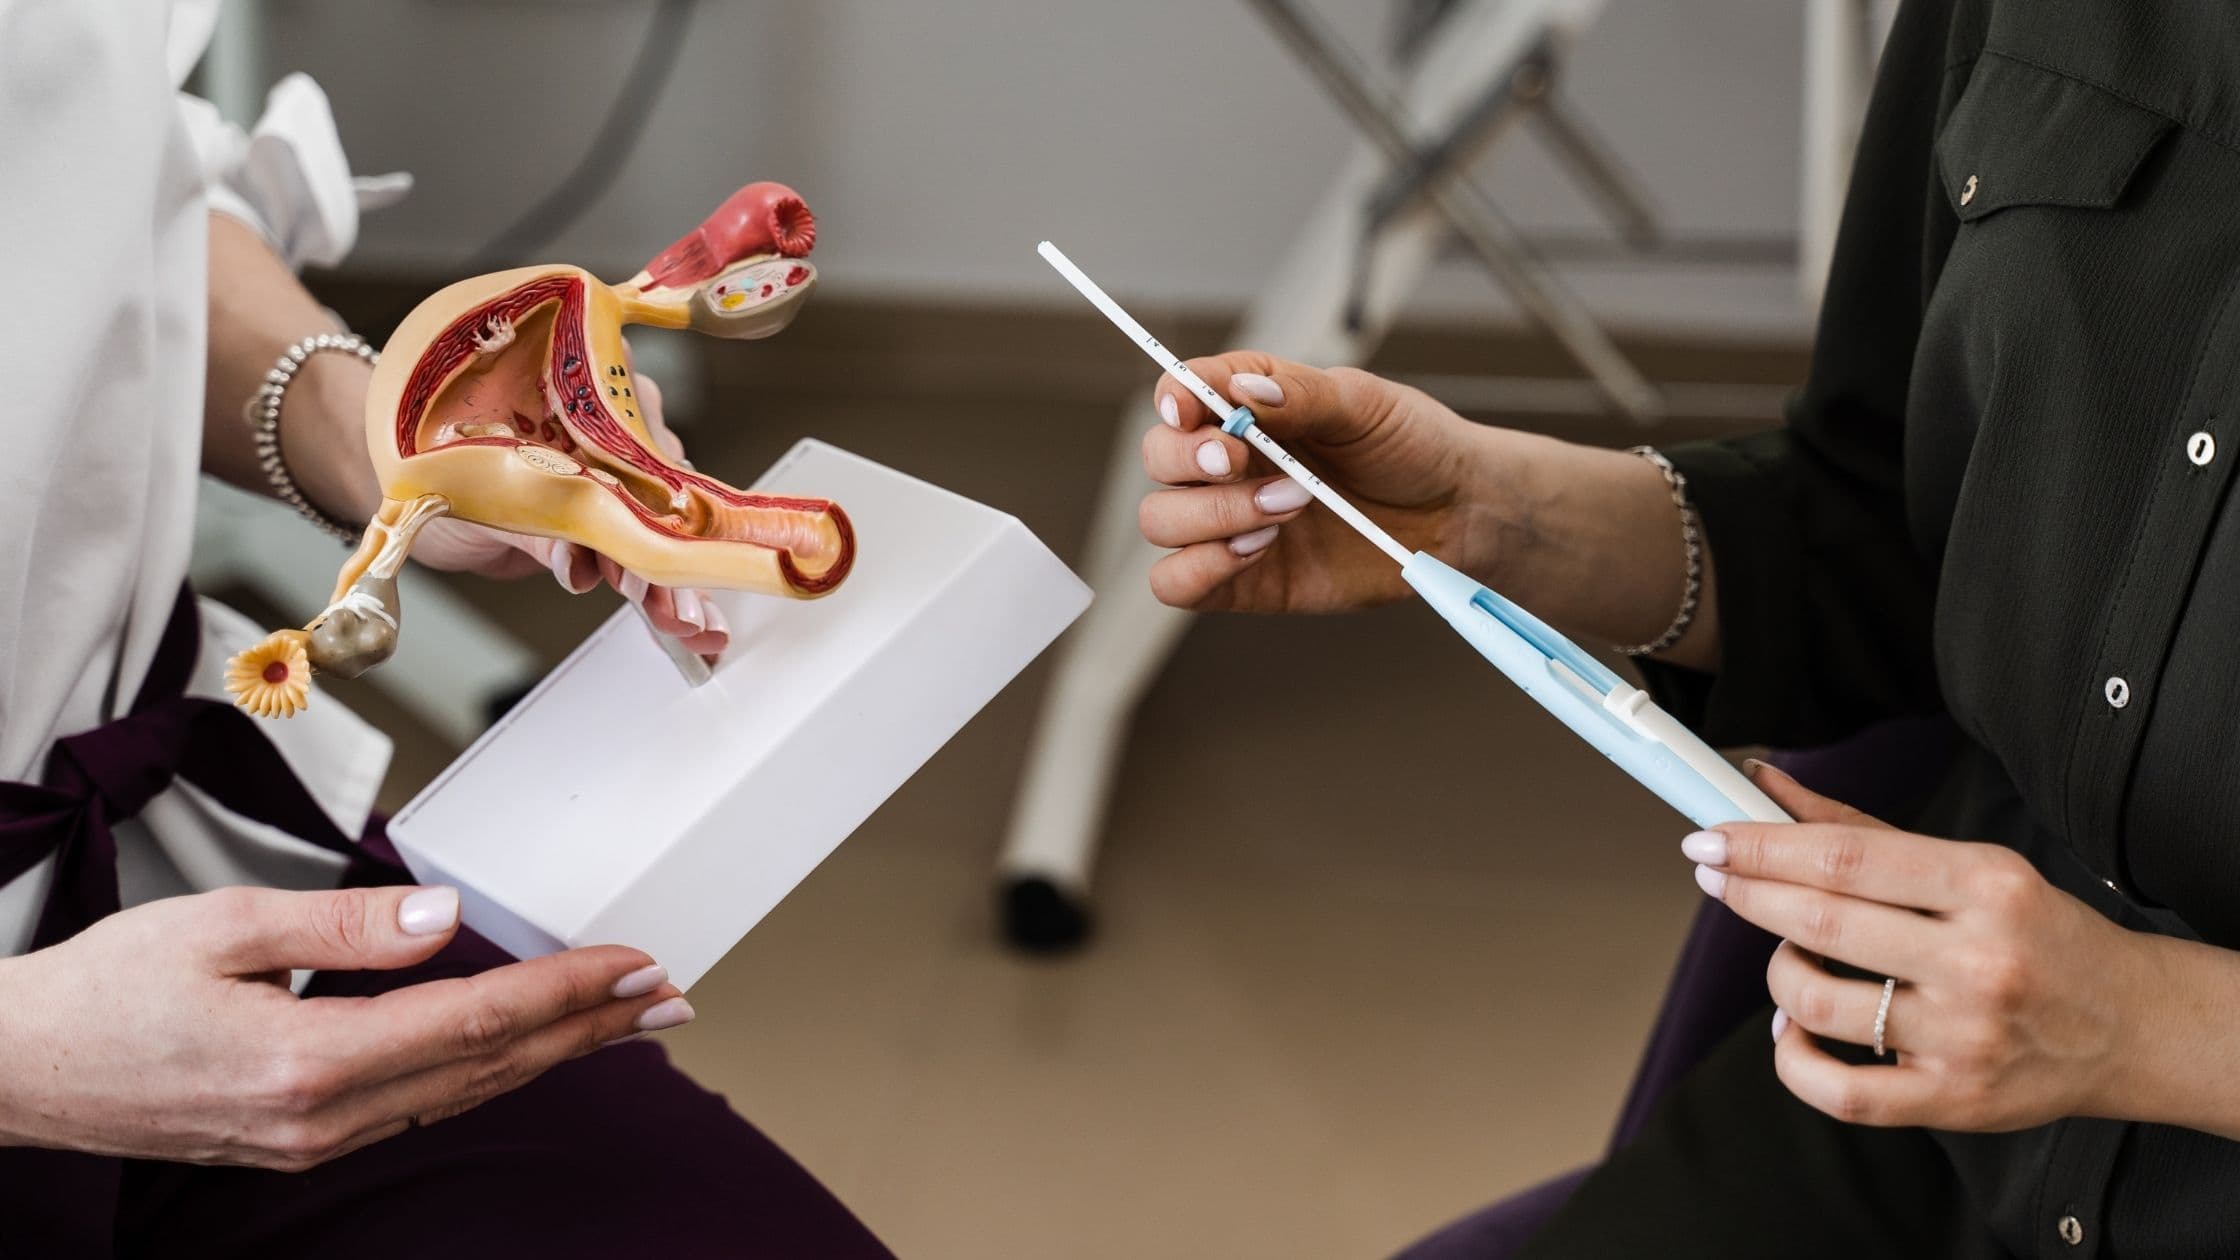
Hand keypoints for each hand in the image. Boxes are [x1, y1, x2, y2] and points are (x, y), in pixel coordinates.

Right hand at [0, 884, 691, 1169]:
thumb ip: (340, 928)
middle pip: (492, 1067)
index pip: (473, 1022)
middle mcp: (323, 1116)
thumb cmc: (104, 991)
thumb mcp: (217, 928)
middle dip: (594, 1028)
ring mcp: (316, 1140)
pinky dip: (496, 1070)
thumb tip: (443, 917)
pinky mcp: (305, 1140)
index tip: (635, 964)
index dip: (565, 992)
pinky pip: (426, 1102)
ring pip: (468, 1091)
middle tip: (674, 996)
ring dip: (559, 1051)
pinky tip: (534, 1047)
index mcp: (304, 1061)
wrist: (21, 1074)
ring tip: (631, 1020)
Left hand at [288, 356, 725, 656]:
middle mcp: (610, 426)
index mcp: (581, 392)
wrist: (398, 480)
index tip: (662, 559)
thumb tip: (582, 563)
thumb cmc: (424, 461)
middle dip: (674, 560)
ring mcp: (612, 474)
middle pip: (657, 495)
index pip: (636, 451)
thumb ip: (537, 528)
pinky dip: (659, 586)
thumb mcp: (478, 497)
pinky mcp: (603, 517)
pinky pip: (640, 548)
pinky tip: (681, 620)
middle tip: (684, 613)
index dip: (652, 509)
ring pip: (656, 528)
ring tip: (691, 626)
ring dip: (675, 582)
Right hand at [1136, 353, 1522, 612]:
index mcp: (1252, 406)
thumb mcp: (1367, 405)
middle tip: (1241, 461)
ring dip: (1211, 515)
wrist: (1455, 515)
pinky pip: (1176, 583)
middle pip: (1157, 458)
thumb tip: (1242, 391)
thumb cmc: (1413, 448)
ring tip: (1286, 507)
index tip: (1188, 410)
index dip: (1173, 398)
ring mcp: (1231, 522)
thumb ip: (1302, 396)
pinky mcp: (1242, 580)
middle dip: (1190, 460)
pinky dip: (1200, 568)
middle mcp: (1231, 463)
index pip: (1181, 392)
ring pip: (1159, 520)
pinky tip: (1257, 550)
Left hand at [1686, 762, 2145, 1131]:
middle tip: (1713, 874)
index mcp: (1985, 885)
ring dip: (1777, 972)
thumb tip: (1765, 783)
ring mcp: (1964, 1036)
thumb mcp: (1971, 865)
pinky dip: (1791, 1058)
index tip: (1708, 838)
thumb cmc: (2040, 934)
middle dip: (1748, 893)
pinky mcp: (1952, 1100)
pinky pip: (1837, 1091)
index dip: (1760, 845)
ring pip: (1816, 1001)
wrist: (2132, 1026)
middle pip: (1820, 921)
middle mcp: (1977, 959)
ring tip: (1790, 956)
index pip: (1842, 856)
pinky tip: (1792, 1030)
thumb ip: (1860, 828)